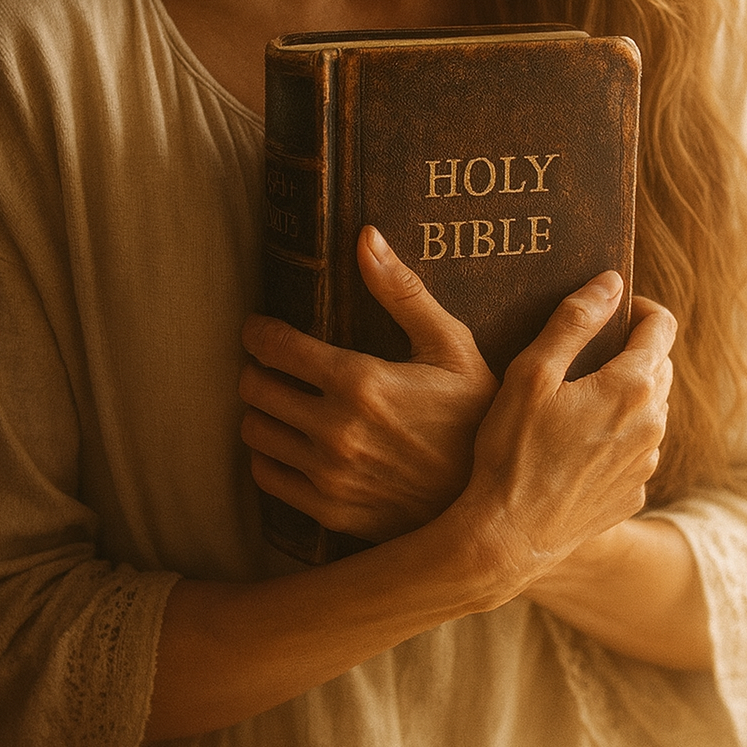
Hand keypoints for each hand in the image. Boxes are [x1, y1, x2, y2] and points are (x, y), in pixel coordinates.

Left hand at [240, 226, 498, 540]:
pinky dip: (267, 455)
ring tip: (279, 399)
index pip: (274, 346)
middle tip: (272, 362)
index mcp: (360, 380)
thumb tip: (365, 236)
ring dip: (259, 410)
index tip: (259, 327)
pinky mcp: (329, 510)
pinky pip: (268, 476)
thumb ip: (401, 291)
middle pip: (255, 387)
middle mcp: (336, 429)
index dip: (258, 331)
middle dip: (257, 367)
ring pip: (254, 432)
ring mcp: (329, 475)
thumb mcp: (450, 345)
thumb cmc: (476, 413)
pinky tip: (288, 441)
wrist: (492, 500)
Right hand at [452, 280, 674, 584]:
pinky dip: (618, 434)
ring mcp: (647, 463)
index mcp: (632, 386)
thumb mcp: (531, 373)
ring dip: (627, 393)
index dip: (639, 308)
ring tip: (577, 396)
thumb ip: (574, 321)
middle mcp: (653, 424)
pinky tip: (576, 442)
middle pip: (660, 365)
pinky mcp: (635, 493)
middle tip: (587, 349)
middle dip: (632, 348)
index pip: (661, 326)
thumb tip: (611, 283)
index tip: (612, 306)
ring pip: (651, 408)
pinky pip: (637, 448)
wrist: (509, 537)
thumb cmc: (512, 450)